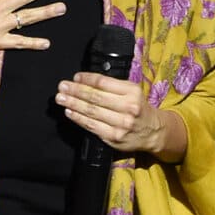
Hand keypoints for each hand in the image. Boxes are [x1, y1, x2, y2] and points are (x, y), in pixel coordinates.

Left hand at [56, 73, 175, 156]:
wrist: (153, 131)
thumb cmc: (138, 107)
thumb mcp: (131, 91)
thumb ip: (112, 86)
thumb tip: (85, 80)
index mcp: (132, 91)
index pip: (104, 83)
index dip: (87, 79)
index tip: (75, 77)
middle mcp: (128, 107)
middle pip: (96, 97)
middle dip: (76, 91)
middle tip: (62, 86)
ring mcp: (121, 124)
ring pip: (92, 112)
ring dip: (73, 104)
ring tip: (61, 98)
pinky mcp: (114, 138)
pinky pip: (92, 126)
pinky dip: (78, 118)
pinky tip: (70, 112)